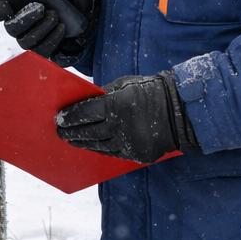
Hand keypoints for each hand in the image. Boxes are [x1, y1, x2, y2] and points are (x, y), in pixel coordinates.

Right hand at [0, 0, 97, 64]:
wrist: (85, 13)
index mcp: (16, 4)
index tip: (5, 4)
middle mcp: (19, 24)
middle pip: (11, 28)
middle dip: (24, 18)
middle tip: (41, 8)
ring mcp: (30, 39)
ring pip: (26, 42)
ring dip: (40, 29)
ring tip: (55, 16)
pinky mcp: (43, 50)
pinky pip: (42, 52)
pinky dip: (52, 40)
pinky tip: (61, 28)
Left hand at [55, 71, 197, 163]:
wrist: (180, 110)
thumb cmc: (150, 91)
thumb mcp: (125, 85)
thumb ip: (104, 95)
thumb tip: (84, 103)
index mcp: (116, 105)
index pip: (85, 113)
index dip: (70, 117)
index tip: (59, 119)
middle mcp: (120, 126)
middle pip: (88, 132)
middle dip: (71, 133)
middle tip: (60, 132)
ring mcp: (129, 143)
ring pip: (98, 146)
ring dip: (83, 143)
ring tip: (72, 140)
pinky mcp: (137, 155)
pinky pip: (113, 153)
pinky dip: (100, 149)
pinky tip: (92, 146)